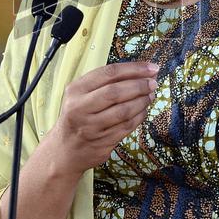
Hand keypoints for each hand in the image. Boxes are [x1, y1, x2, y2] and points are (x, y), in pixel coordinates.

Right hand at [48, 61, 157, 175]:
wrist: (65, 150)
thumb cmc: (78, 116)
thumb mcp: (82, 95)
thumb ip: (106, 82)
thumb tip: (141, 72)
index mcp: (76, 90)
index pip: (108, 73)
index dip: (134, 69)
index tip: (151, 68)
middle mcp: (80, 108)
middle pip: (116, 92)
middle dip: (139, 86)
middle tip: (153, 83)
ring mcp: (91, 127)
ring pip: (124, 111)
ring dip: (142, 101)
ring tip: (150, 95)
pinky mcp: (102, 142)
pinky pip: (127, 126)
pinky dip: (139, 116)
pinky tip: (143, 110)